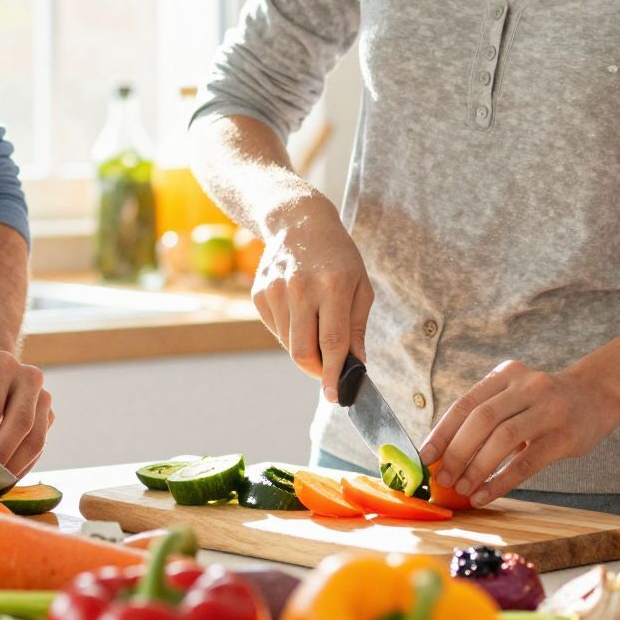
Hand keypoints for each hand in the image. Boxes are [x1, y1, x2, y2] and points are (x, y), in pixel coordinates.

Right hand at [252, 195, 372, 401]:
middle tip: (329, 372)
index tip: (335, 396)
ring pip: (288, 344)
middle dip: (317, 371)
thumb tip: (356, 364)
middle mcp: (300, 288)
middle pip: (303, 351)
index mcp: (332, 285)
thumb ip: (356, 328)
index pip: (332, 342)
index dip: (335, 373)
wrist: (299, 222)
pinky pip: (276, 330)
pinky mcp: (259, 294)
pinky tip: (300, 312)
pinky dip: (291, 333)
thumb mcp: (360, 285)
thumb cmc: (338, 256)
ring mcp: (275, 291)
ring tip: (317, 327)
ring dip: (306, 350)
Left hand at [419, 361, 619, 506]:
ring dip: (477, 468)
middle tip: (443, 479)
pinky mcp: (565, 436)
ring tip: (462, 489)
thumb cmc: (544, 403)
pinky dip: (501, 481)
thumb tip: (443, 455)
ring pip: (503, 439)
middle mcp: (527, 386)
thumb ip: (485, 417)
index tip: (424, 457)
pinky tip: (485, 494)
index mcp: (506, 374)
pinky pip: (526, 462)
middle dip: (457, 453)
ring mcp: (549, 409)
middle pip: (482, 420)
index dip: (442, 432)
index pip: (466, 404)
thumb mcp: (515, 396)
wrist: (597, 395)